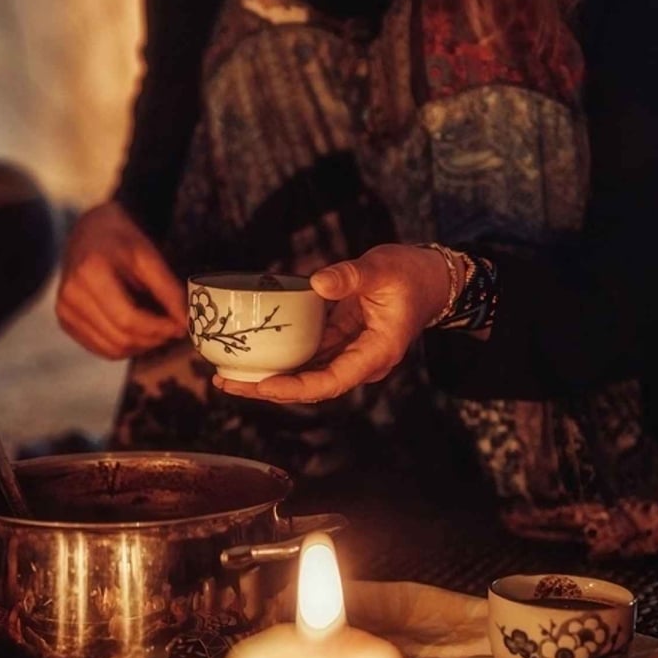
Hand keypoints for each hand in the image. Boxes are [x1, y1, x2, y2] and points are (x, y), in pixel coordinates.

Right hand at [55, 200, 187, 358]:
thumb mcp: (149, 257)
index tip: (182, 327)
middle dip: (153, 339)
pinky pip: (100, 348)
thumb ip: (168, 290)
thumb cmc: (122, 240)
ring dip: (141, 346)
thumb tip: (186, 323)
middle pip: (120, 338)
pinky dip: (125, 346)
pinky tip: (139, 330)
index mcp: (90, 273)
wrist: (91, 231)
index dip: (159, 329)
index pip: (128, 319)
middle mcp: (71, 295)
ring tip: (158, 329)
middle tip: (174, 329)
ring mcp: (64, 311)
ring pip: (111, 349)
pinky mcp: (65, 321)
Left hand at [214, 243, 449, 402]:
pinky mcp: (340, 342)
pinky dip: (281, 357)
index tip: (265, 386)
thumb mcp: (382, 269)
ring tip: (227, 374)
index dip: (297, 388)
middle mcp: (360, 362)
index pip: (332, 382)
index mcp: (376, 353)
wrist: (431, 279)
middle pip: (311, 386)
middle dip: (269, 389)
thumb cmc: (411, 274)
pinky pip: (307, 356)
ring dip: (269, 376)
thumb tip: (316, 282)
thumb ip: (351, 276)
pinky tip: (253, 353)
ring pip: (305, 374)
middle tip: (226, 384)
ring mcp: (349, 354)